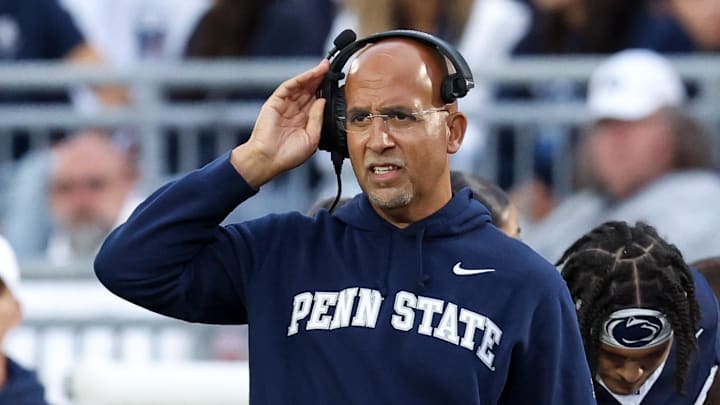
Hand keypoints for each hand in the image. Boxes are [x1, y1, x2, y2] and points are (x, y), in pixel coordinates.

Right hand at [231, 60, 328, 187]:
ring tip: (324, 67)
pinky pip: (289, 87)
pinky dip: (300, 79)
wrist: (269, 160)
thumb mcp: (312, 137)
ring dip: (312, 76)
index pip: (316, 101)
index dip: (325, 91)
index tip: (336, 83)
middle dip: (320, 79)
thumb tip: (322, 101)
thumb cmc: (288, 155)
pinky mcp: (275, 102)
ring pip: (300, 86)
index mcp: (304, 121)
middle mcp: (294, 112)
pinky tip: (311, 74)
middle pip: (309, 91)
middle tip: (332, 69)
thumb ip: (317, 118)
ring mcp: (284, 106)